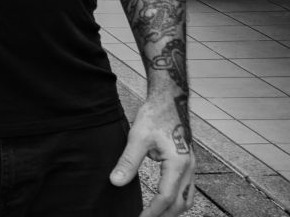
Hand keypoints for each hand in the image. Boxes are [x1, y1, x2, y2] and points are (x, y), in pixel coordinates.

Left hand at [110, 95, 195, 216]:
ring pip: (187, 197)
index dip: (152, 212)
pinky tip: (164, 201)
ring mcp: (192, 166)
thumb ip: (127, 162)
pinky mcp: (189, 163)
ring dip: (173, 209)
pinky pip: (187, 188)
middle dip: (164, 215)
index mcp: (178, 164)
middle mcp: (189, 168)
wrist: (170, 101)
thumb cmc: (155, 117)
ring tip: (155, 214)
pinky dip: (177, 199)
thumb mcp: (137, 138)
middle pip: (180, 203)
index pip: (166, 198)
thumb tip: (116, 182)